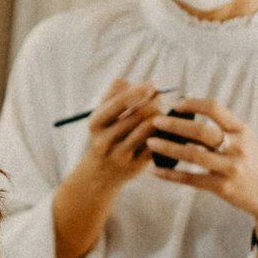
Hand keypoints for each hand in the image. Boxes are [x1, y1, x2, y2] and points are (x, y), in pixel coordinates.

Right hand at [66, 79, 166, 194]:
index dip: (139, 91)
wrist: (100, 172)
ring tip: (160, 112)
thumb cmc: (105, 134)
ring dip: (159, 117)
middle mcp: (104, 141)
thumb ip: (117, 93)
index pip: (119, 103)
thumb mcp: (102, 114)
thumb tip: (148, 85)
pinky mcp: (134, 166)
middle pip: (137, 115)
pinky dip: (161, 133)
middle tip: (159, 99)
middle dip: (153, 103)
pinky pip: (154, 144)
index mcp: (95, 123)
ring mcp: (119, 156)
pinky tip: (161, 128)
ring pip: (147, 129)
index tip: (153, 85)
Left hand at [146, 98, 257, 240]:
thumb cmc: (252, 164)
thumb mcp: (245, 141)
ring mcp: (230, 169)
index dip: (193, 104)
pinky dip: (171, 175)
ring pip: (193, 155)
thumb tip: (188, 116)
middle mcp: (238, 148)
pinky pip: (191, 180)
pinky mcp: (223, 188)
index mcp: (242, 131)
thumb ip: (223, 130)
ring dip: (168, 148)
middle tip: (155, 121)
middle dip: (175, 125)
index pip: (215, 109)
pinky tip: (155, 171)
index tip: (175, 104)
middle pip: (201, 132)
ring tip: (150, 142)